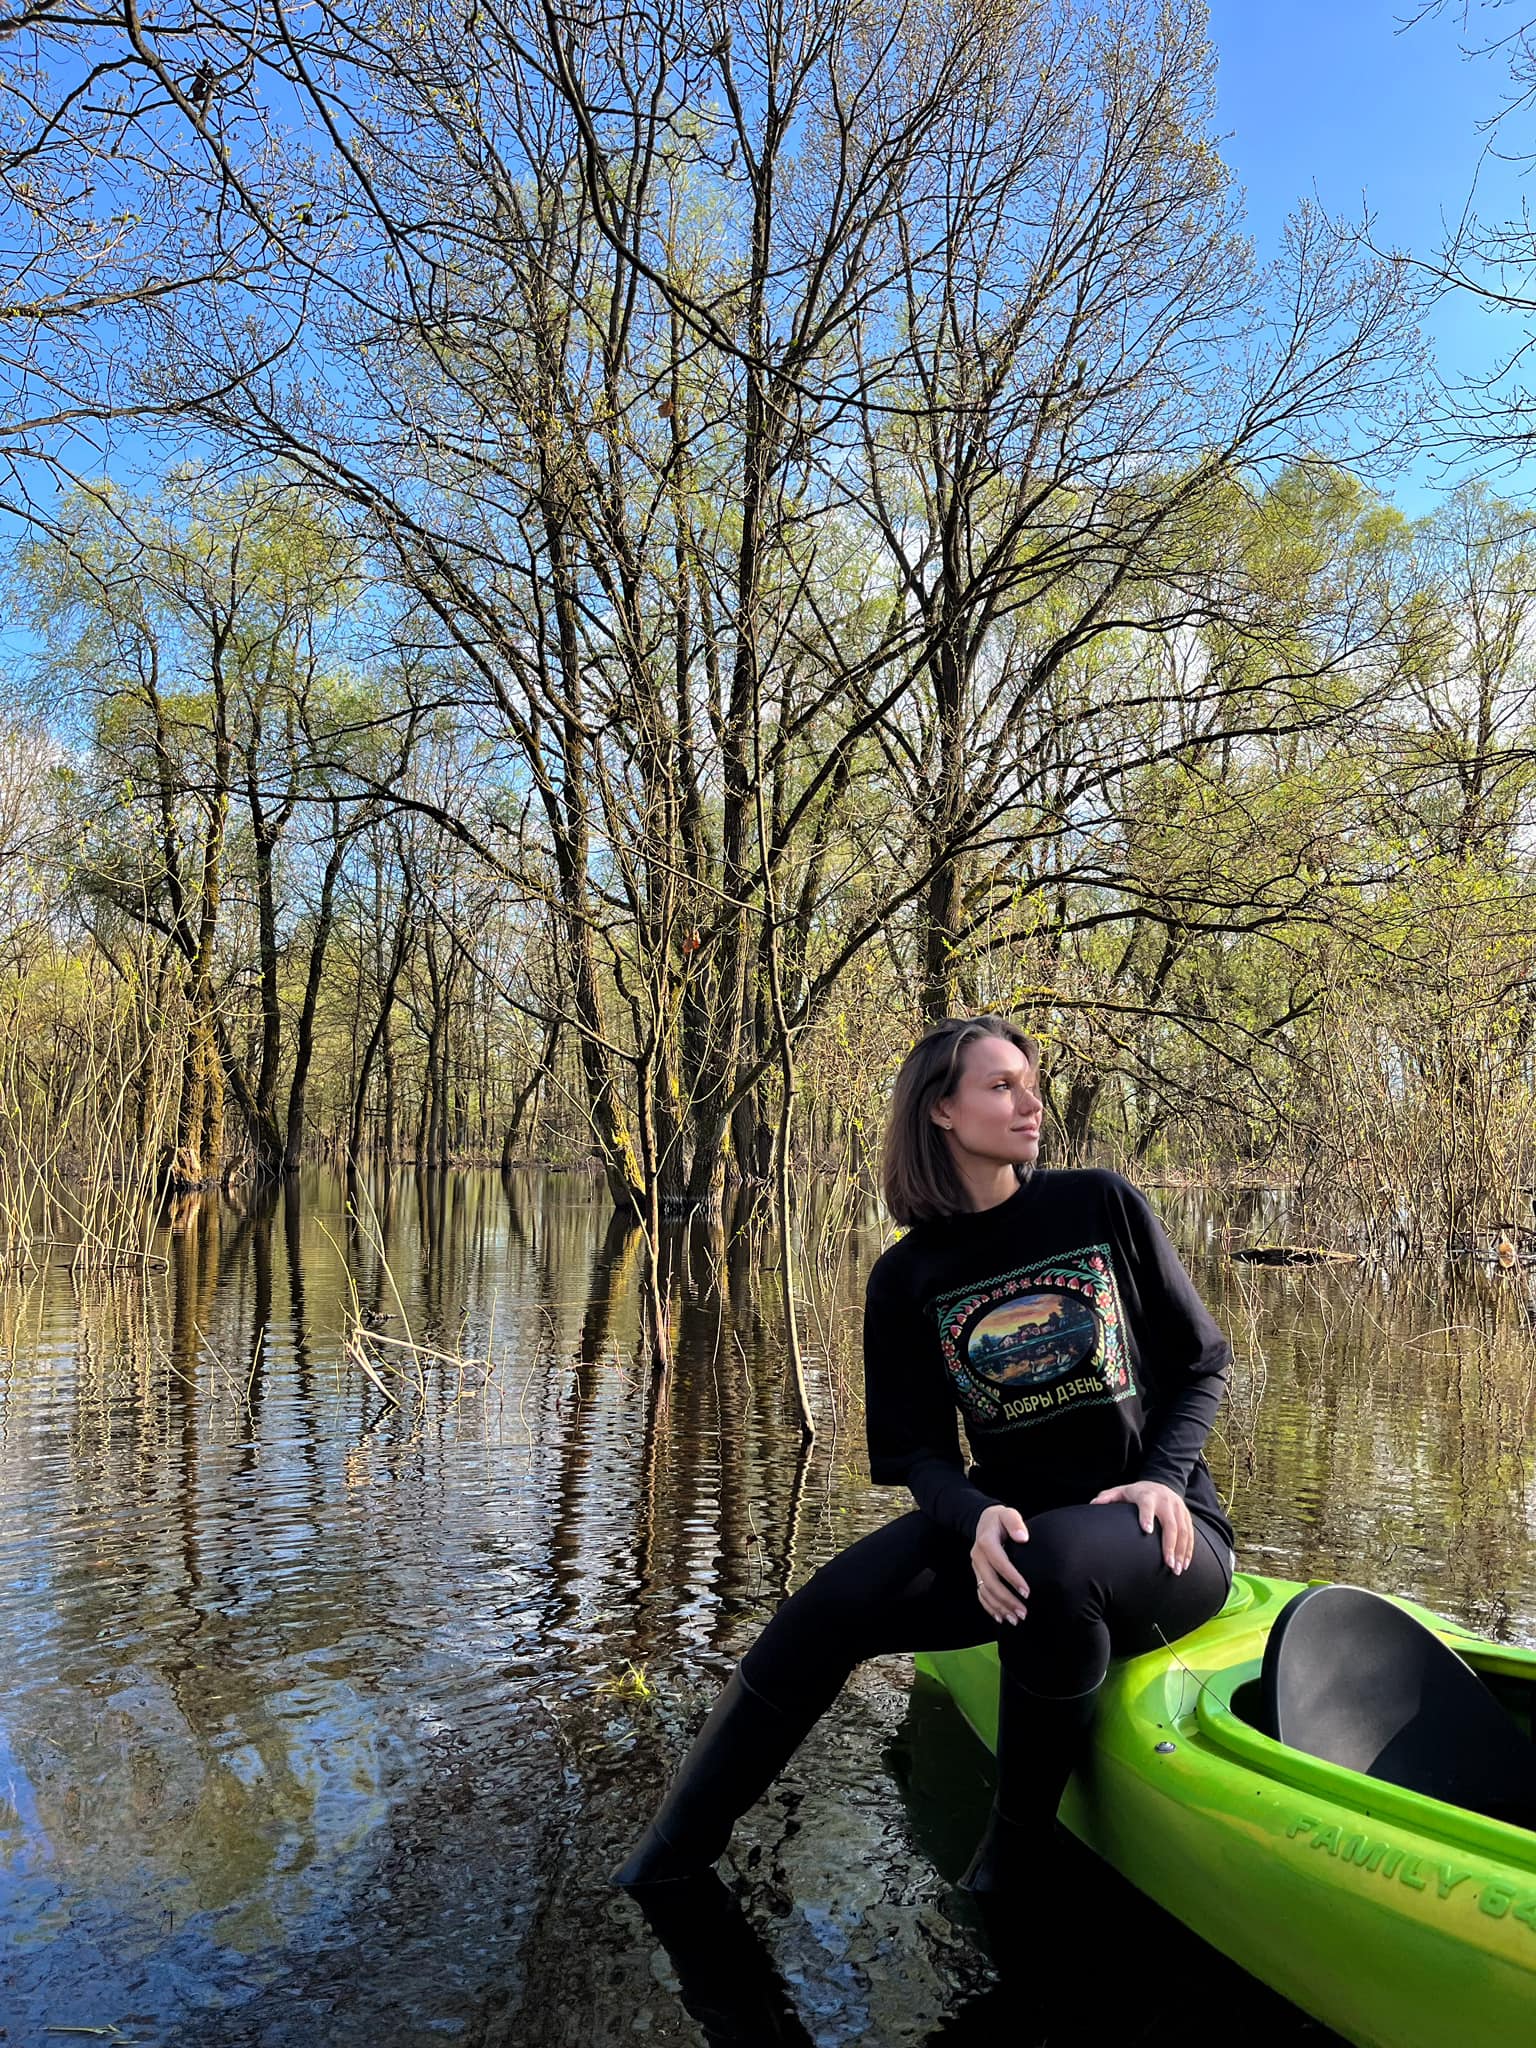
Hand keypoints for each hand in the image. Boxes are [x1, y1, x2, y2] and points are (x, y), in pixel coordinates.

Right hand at [971, 1503, 1029, 1624]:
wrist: (983, 1521)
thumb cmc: (1000, 1519)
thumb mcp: (1008, 1514)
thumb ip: (1015, 1523)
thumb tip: (1023, 1537)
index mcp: (986, 1542)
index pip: (999, 1563)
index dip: (1012, 1578)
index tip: (1027, 1592)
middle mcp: (978, 1556)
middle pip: (990, 1582)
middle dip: (1007, 1600)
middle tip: (1023, 1613)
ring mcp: (976, 1567)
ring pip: (984, 1591)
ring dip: (999, 1607)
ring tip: (1015, 1619)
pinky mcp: (977, 1574)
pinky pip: (980, 1594)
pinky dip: (989, 1607)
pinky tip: (1000, 1618)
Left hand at [1089, 1481, 1193, 1573]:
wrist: (1161, 1484)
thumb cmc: (1136, 1493)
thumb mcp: (1121, 1491)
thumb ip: (1107, 1497)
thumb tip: (1092, 1505)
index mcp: (1147, 1495)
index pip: (1147, 1505)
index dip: (1146, 1516)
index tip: (1146, 1531)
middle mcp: (1166, 1501)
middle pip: (1170, 1523)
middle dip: (1170, 1545)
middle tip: (1168, 1563)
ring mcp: (1178, 1509)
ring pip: (1183, 1531)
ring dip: (1181, 1551)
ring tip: (1177, 1569)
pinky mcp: (1186, 1516)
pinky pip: (1190, 1534)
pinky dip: (1189, 1549)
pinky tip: (1185, 1563)